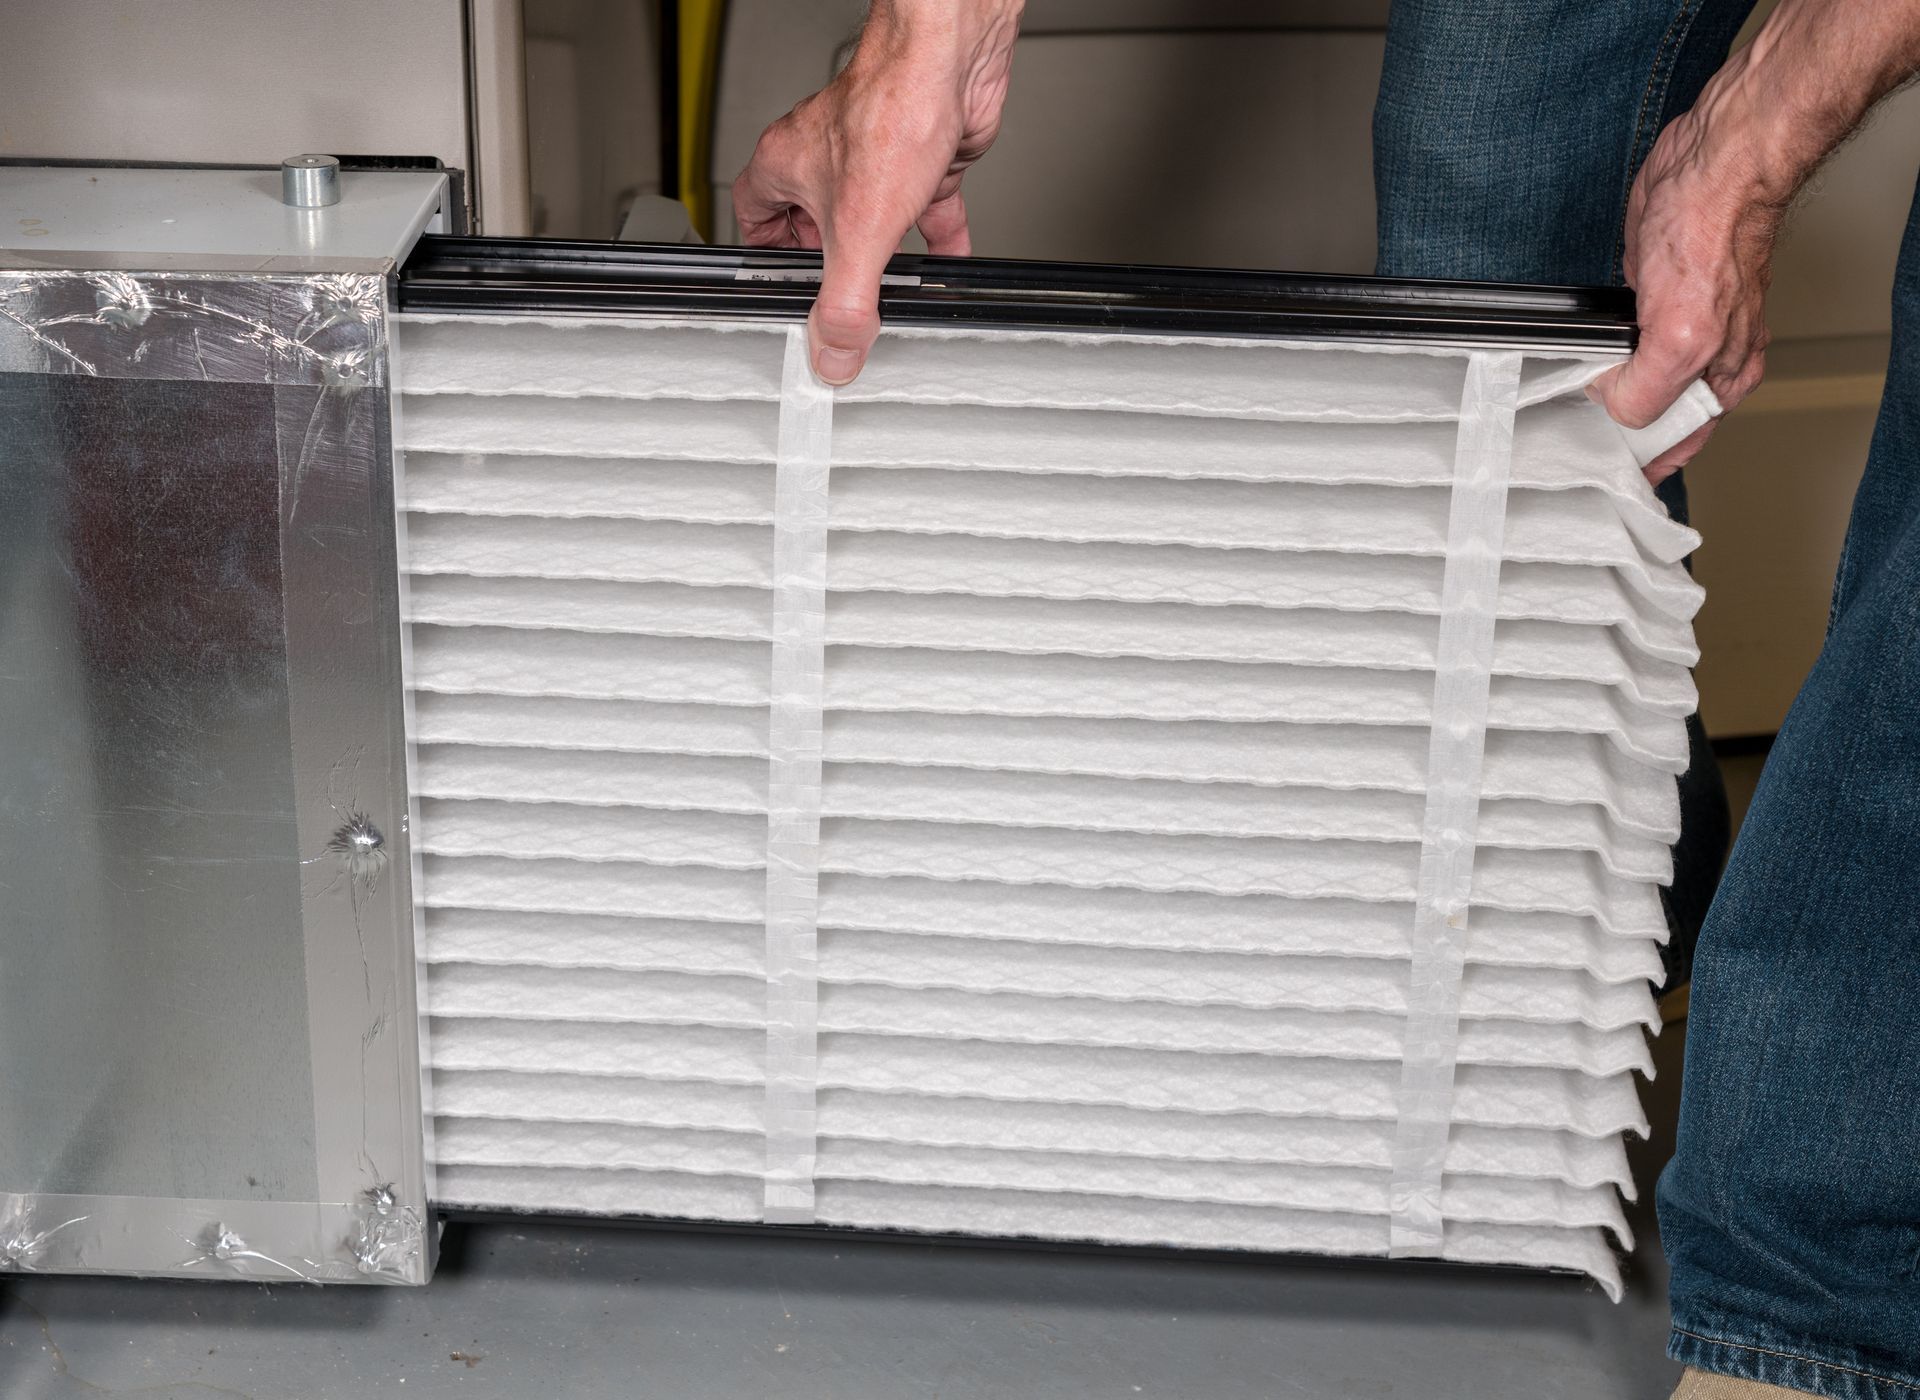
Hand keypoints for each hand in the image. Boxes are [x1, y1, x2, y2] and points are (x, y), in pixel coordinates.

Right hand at [733, 0, 1022, 384]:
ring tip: (888, 287)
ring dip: (880, 251)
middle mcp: (825, 157)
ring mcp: (875, 156)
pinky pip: (923, 206)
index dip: (764, 256)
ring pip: (869, 215)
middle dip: (828, 263)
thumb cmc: (892, 111)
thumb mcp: (857, 234)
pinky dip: (935, 236)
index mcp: (787, 166)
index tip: (780, 287)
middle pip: (811, 221)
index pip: (752, 218)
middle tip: (838, 297)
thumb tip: (834, 353)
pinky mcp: (921, 156)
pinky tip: (946, 259)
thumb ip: (844, 303)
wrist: (950, 65)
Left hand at [1589, 90, 1785, 484]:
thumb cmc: (1714, 233)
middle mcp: (1701, 361)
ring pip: (1625, 385)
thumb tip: (1613, 408)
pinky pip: (1612, 346)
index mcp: (1719, 378)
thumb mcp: (1682, 336)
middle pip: (1646, 420)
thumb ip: (1648, 388)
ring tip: (1557, 406)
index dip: (1632, 455)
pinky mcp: (1647, 303)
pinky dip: (1589, 357)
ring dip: (1592, 395)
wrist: (1711, 167)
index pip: (1672, 444)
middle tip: (1565, 437)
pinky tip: (1569, 362)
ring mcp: (1673, 331)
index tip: (1593, 462)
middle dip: (1608, 431)